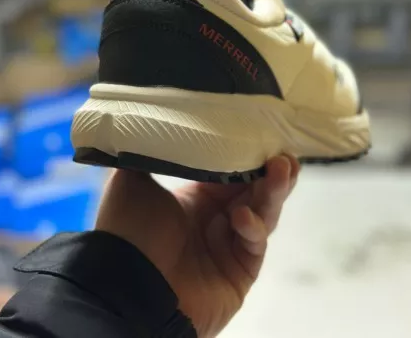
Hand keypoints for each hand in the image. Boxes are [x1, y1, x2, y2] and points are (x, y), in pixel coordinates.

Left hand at [96, 154, 299, 336]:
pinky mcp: (241, 270)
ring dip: (274, 190)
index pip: (233, 172)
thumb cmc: (129, 229)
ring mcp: (230, 245)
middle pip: (256, 190)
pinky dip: (253, 226)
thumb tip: (152, 126)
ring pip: (264, 212)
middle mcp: (217, 219)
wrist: (125, 285)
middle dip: (273, 170)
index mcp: (196, 197)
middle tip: (284, 153)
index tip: (263, 135)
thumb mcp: (131, 182)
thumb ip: (147, 155)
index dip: (249, 156)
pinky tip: (241, 216)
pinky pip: (255, 242)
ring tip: (284, 168)